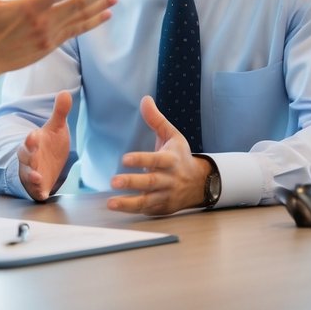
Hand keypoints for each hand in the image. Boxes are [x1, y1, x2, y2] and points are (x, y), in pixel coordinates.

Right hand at [17, 90, 73, 200]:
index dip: (31, 139)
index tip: (34, 135)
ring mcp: (32, 173)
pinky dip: (39, 191)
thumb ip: (60, 113)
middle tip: (32, 153)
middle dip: (28, 155)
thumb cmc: (49, 145)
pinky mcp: (39, 187)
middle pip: (25, 157)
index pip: (29, 140)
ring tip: (37, 177)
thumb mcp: (56, 129)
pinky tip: (44, 194)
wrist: (47, 165)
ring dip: (31, 175)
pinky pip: (36, 191)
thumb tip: (66, 92)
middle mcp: (30, 158)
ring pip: (28, 174)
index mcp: (33, 143)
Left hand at [107, 96, 206, 215]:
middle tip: (113, 181)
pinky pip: (147, 210)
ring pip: (147, 201)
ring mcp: (166, 195)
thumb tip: (145, 99)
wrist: (199, 183)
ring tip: (110, 203)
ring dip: (128, 203)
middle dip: (132, 182)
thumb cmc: (180, 156)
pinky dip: (133, 210)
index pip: (156, 160)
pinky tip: (117, 207)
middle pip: (150, 182)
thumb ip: (156, 120)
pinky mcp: (162, 208)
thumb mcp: (172, 136)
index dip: (141, 159)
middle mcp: (169, 179)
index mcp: (171, 160)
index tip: (124, 159)